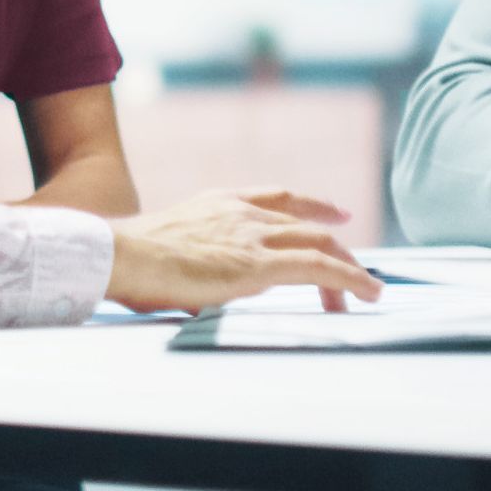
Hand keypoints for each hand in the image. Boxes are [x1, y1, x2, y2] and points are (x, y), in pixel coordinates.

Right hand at [104, 188, 380, 314]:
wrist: (124, 254)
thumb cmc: (132, 261)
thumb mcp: (170, 249)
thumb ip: (192, 265)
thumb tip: (193, 293)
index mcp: (220, 203)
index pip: (277, 197)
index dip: (311, 205)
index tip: (335, 213)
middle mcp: (243, 213)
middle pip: (306, 224)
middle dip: (336, 248)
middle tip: (355, 271)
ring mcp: (254, 235)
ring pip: (320, 244)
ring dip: (349, 269)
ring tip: (367, 291)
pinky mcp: (260, 264)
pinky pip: (320, 267)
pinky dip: (350, 278)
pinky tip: (366, 292)